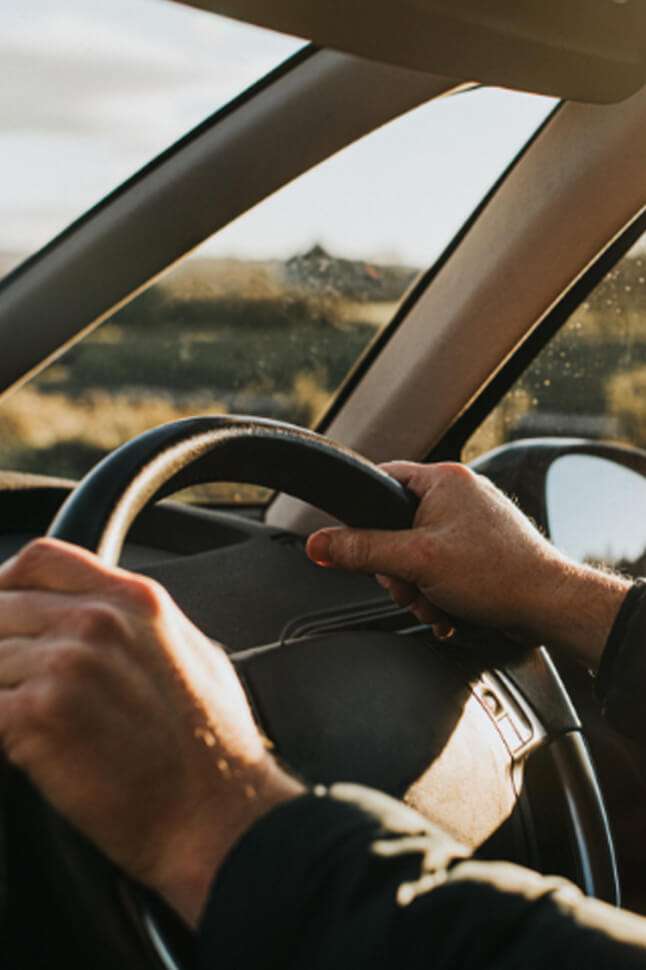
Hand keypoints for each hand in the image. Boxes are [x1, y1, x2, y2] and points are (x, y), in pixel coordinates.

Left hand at [0, 538, 302, 926]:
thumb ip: (140, 625)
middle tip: (15, 682)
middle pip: (1, 608)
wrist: (216, 814)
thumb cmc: (213, 747)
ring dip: (0, 688)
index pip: (41, 558)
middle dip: (0, 646)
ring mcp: (65, 664)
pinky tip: (20, 743)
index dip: (6, 582)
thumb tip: (98, 620)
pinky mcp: (36, 714)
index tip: (1, 607)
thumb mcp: (194, 653)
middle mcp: (96, 622)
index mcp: (136, 600)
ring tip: (25, 718)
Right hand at [306, 461, 630, 667]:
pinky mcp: (480, 550)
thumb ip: (362, 550)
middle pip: (395, 528)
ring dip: (419, 589)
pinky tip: (449, 610)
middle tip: (414, 586)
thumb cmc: (499, 573)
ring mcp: (471, 523)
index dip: (365, 515)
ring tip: (438, 603)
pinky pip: (440, 568)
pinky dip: (439, 594)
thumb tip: (318, 544)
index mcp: (443, 479)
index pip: (382, 480)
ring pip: (416, 555)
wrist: (550, 606)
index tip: (360, 543)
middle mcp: (459, 494)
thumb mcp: (417, 561)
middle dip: (399, 570)